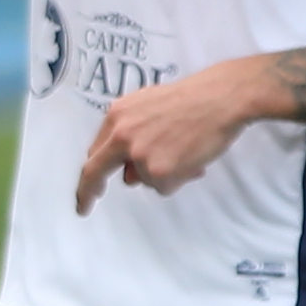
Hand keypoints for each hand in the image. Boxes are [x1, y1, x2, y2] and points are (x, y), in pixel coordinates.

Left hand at [73, 56, 284, 212]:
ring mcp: (139, 155)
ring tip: (183, 150)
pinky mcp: (159, 171)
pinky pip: (163, 187)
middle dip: (89, 192)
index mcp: (118, 116)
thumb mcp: (149, 107)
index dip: (88, 174)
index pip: (95, 151)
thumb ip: (131, 135)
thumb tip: (129, 174)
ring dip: (160, 173)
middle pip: (97, 171)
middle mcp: (122, 135)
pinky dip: (177, 179)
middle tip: (84, 206)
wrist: (220, 98)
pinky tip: (191, 158)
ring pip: (142, 179)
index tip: (84, 192)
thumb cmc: (191, 100)